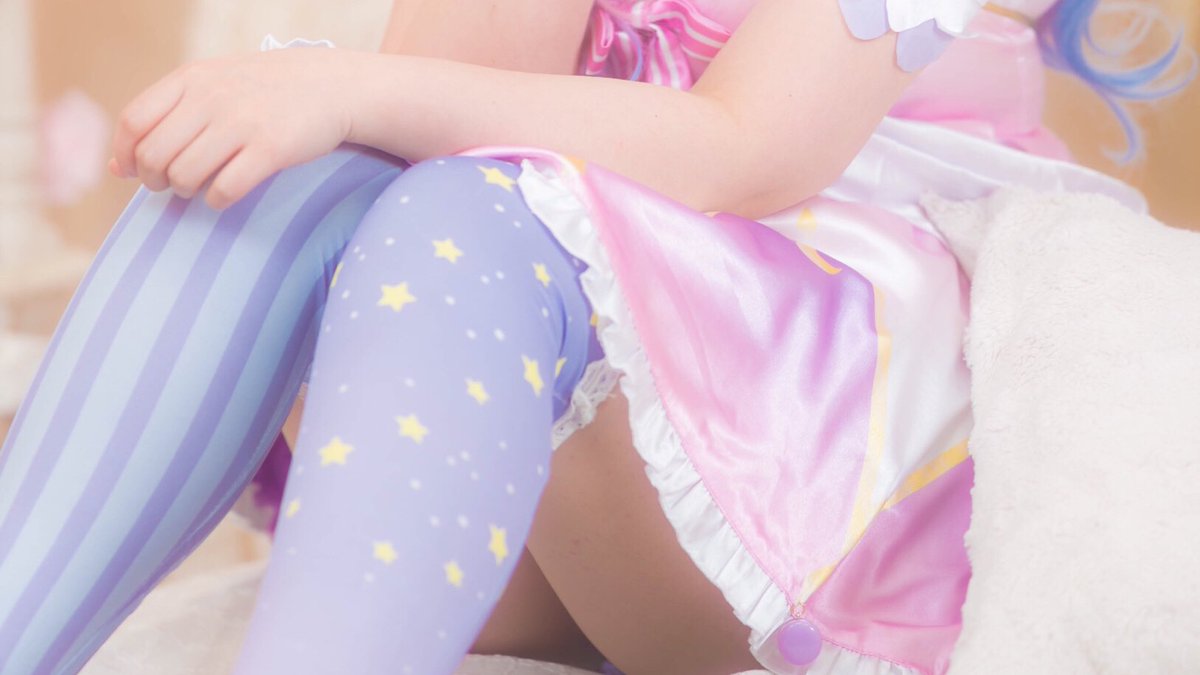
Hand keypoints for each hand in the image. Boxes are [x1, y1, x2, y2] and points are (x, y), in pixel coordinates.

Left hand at [110, 48, 358, 209]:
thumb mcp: (209, 88)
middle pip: (155, 155)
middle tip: (172, 183)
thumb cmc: (262, 91)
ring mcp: (242, 123)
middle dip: (155, 180)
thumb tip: (115, 167)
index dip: (127, 154)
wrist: (329, 86)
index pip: (135, 122)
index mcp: (192, 79)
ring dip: (185, 191)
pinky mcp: (271, 149)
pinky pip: (224, 189)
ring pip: (185, 175)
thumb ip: (163, 118)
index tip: (135, 170)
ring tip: (199, 186)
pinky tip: (223, 194)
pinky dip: (216, 200)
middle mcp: (212, 98)